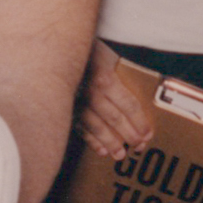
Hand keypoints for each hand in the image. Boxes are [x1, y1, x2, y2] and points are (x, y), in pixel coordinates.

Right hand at [76, 41, 155, 159]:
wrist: (54, 47)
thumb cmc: (87, 48)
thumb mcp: (108, 53)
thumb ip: (122, 70)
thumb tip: (143, 84)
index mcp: (105, 79)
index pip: (128, 105)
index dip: (140, 121)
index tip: (148, 132)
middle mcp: (91, 93)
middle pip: (115, 119)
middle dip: (129, 135)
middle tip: (139, 145)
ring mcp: (77, 102)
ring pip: (97, 127)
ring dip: (111, 143)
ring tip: (121, 154)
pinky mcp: (66, 108)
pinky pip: (80, 127)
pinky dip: (91, 140)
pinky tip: (100, 149)